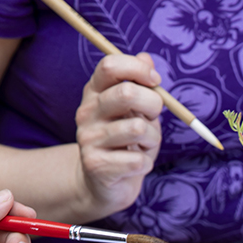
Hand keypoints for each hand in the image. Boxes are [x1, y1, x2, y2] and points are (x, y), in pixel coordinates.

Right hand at [75, 52, 162, 217]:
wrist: (105, 183)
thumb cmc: (127, 141)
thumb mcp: (137, 110)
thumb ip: (142, 85)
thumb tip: (147, 59)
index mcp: (95, 92)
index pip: (110, 66)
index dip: (138, 69)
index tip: (155, 81)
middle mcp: (86, 112)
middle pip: (127, 93)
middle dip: (154, 105)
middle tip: (153, 118)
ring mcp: (88, 139)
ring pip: (138, 128)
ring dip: (152, 139)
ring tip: (143, 146)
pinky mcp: (96, 165)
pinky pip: (138, 160)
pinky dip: (145, 163)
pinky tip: (134, 164)